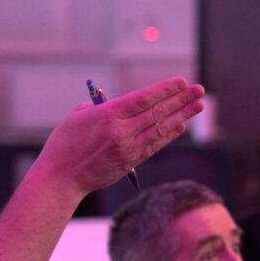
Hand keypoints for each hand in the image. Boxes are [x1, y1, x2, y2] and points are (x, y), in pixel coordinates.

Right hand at [34, 78, 204, 195]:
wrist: (60, 179)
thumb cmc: (63, 145)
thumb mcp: (75, 117)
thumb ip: (96, 107)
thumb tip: (112, 103)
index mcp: (108, 116)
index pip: (143, 99)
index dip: (164, 90)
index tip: (181, 82)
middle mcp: (121, 132)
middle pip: (156, 112)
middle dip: (180, 100)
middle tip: (199, 90)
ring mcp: (127, 149)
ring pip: (160, 129)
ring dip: (181, 116)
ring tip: (198, 105)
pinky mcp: (129, 162)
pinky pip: (154, 145)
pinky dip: (168, 134)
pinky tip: (181, 125)